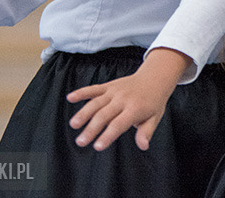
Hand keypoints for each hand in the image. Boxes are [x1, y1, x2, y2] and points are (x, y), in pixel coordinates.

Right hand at [66, 48, 189, 151]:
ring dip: (83, 113)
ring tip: (74, 125)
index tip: (97, 146)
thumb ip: (146, 132)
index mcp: (135, 109)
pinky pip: (94, 89)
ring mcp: (114, 91)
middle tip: (80, 142)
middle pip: (104, 115)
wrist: (154, 78)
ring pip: (96, 102)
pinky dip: (82, 92)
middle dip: (91, 129)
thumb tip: (143, 146)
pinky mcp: (108, 86)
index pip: (119, 124)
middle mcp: (123, 99)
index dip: (108, 135)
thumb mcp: (154, 118)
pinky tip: (70, 98)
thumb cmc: (153, 103)